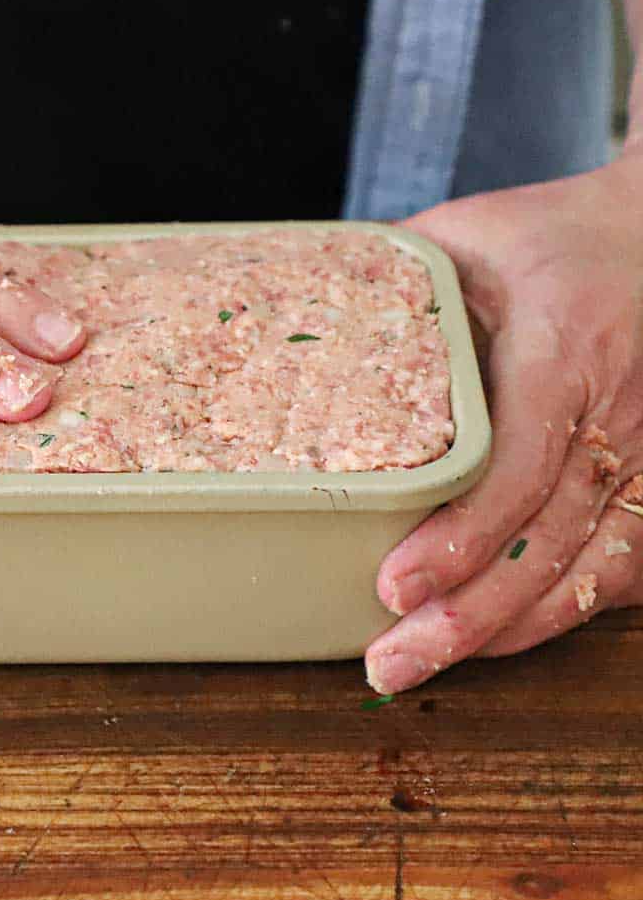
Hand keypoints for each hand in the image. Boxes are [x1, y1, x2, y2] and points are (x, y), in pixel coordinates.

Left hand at [366, 159, 642, 692]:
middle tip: (389, 664)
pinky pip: (622, 560)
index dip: (461, 537)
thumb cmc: (548, 232)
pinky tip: (503, 639)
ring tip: (427, 667)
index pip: (518, 464)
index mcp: (564, 348)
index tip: (394, 585)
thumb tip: (289, 319)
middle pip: (548, 540)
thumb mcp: (465, 234)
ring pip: (591, 567)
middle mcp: (618, 409)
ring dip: (508, 629)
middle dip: (468, 615)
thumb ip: (387, 282)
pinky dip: (563, 610)